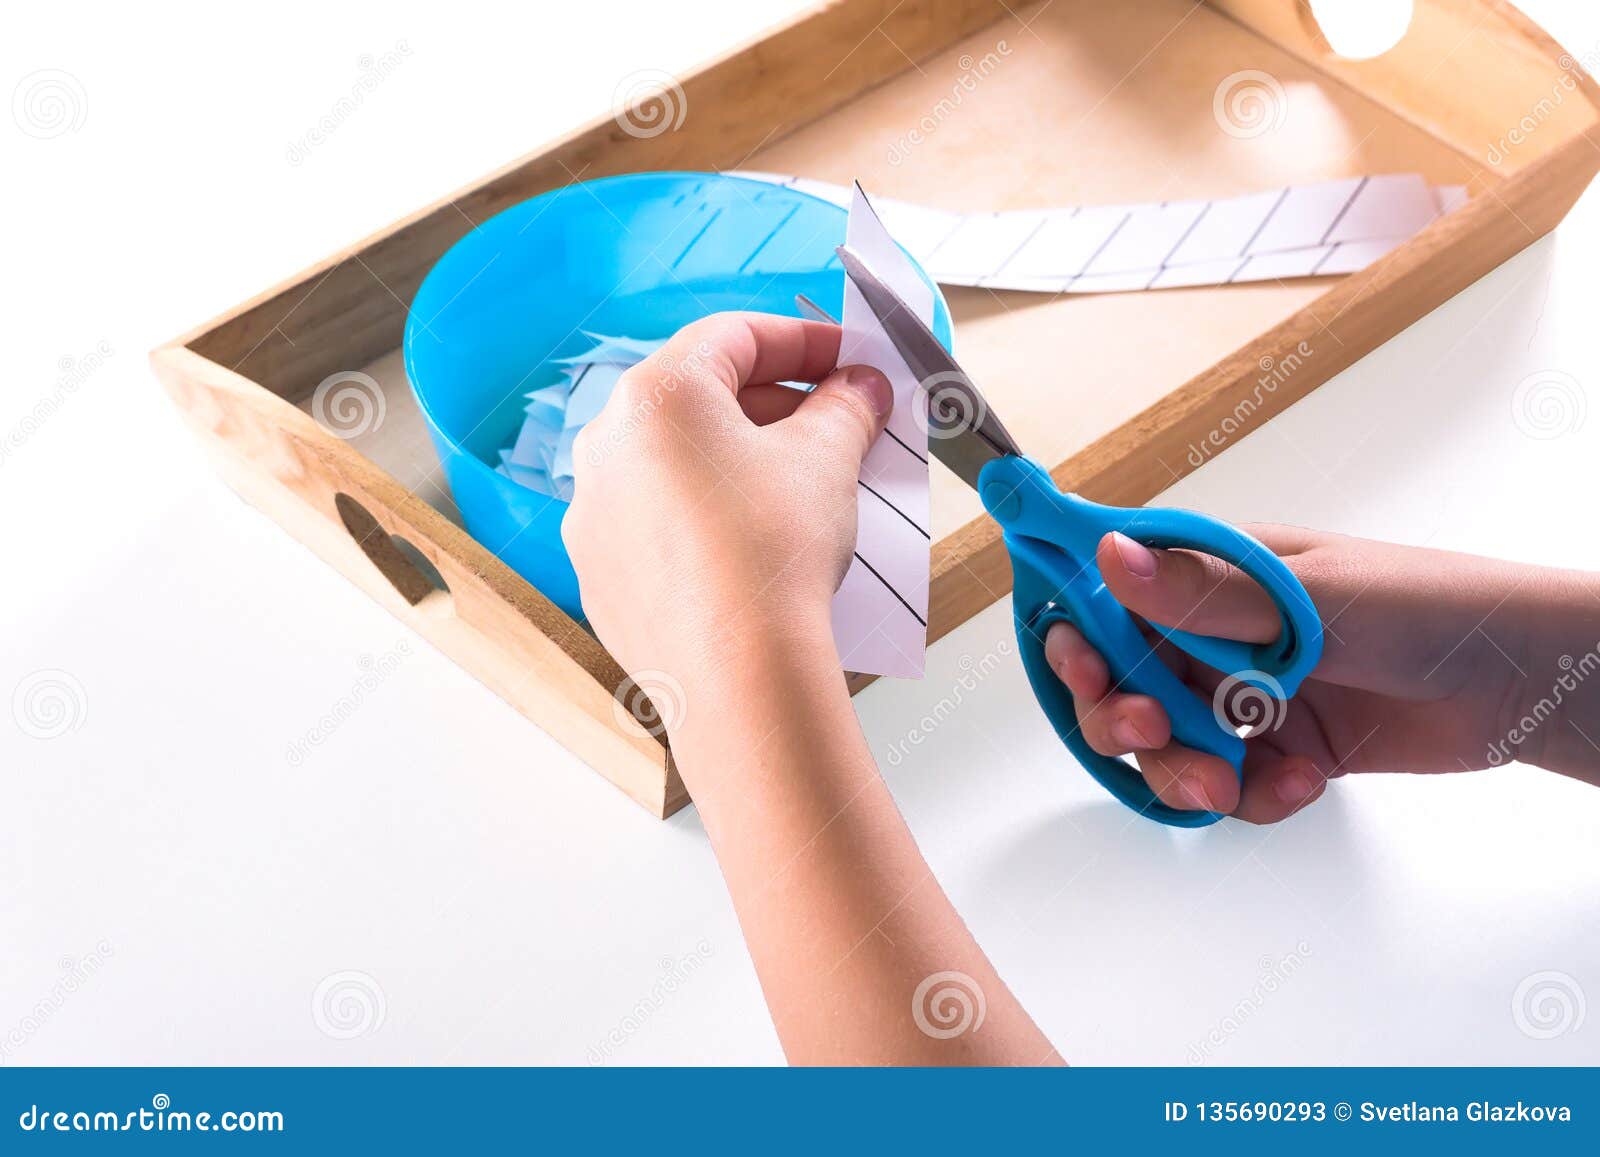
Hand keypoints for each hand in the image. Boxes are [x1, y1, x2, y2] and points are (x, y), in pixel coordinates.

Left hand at [562, 312, 891, 706]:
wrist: (737, 675)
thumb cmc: (772, 554)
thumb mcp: (826, 459)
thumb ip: (845, 407)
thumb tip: (859, 389)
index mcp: (657, 395)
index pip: (735, 336)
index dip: (804, 342)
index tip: (849, 361)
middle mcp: (607, 445)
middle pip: (700, 398)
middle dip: (776, 405)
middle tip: (838, 424)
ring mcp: (594, 512)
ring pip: (675, 463)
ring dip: (739, 461)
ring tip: (803, 486)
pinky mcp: (600, 572)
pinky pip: (657, 522)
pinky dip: (704, 515)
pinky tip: (755, 542)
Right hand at [1046, 527, 1599, 822]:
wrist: (1519, 681)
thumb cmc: (1426, 605)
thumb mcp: (1306, 598)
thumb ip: (1202, 592)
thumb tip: (1108, 555)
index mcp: (1212, 575)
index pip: (1110, 597)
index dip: (1080, 634)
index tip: (1084, 669)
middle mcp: (1217, 633)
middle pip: (1124, 682)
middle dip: (1124, 718)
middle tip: (1153, 733)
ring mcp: (1246, 693)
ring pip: (1169, 745)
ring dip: (1183, 771)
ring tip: (1226, 782)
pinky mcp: (1280, 748)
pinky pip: (1230, 784)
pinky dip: (1252, 795)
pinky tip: (1300, 781)